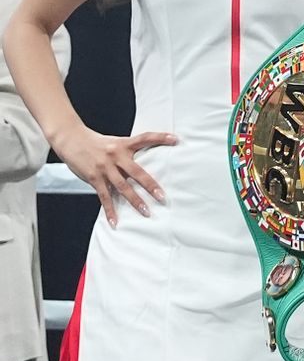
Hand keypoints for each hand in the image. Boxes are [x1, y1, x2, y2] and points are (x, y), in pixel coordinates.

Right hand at [56, 125, 175, 226]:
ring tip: (146, 212)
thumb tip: (144, 166)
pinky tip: (115, 221)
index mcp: (123, 145)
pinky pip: (104, 196)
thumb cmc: (95, 142)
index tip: (175, 139)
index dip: (160, 138)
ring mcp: (104, 168)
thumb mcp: (114, 143)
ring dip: (134, 201)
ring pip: (122, 187)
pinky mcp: (94, 178)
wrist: (70, 139)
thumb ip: (127, 153)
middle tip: (162, 196)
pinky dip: (110, 210)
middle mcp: (115, 156)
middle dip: (150, 185)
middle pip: (136, 171)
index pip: (145, 138)